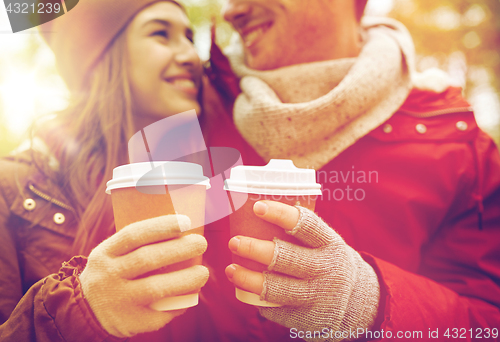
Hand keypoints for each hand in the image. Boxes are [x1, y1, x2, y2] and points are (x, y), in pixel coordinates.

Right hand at [79, 215, 208, 337]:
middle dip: (179, 250)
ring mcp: (117, 300)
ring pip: (155, 288)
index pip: (133, 235)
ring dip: (185, 280)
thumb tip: (182, 227)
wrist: (86, 309)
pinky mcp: (128, 322)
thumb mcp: (113, 254)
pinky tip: (191, 295)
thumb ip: (137, 244)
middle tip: (201, 244)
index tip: (186, 222)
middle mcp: (107, 276)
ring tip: (203, 273)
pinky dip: (179, 303)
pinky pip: (159, 313)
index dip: (161, 226)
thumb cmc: (114, 272)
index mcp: (105, 253)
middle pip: (147, 259)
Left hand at [225, 201, 379, 341]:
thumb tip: (257, 206)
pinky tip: (244, 291)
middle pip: (285, 258)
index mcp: (330, 244)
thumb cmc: (328, 261)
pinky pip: (276, 310)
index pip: (306, 225)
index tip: (257, 207)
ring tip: (230, 269)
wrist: (359, 302)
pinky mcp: (308, 318)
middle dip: (255, 249)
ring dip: (248, 278)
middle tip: (234, 242)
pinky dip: (258, 301)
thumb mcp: (327, 243)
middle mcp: (327, 269)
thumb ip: (301, 230)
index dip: (280, 214)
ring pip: (276, 288)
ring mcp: (318, 296)